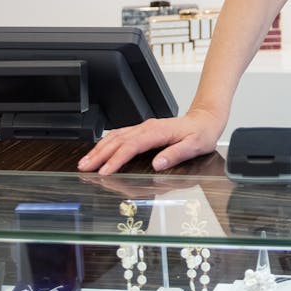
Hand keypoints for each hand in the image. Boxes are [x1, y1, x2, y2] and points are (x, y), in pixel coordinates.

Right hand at [77, 108, 224, 174]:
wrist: (205, 119)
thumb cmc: (201, 134)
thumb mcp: (194, 146)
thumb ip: (176, 154)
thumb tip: (157, 164)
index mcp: (157, 132)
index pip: (131, 146)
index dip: (116, 159)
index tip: (104, 171)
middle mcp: (147, 127)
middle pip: (117, 140)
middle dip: (99, 154)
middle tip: (84, 168)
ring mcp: (143, 127)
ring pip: (115, 136)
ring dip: (99, 148)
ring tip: (85, 161)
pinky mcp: (143, 130)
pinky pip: (120, 134)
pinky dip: (106, 142)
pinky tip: (99, 149)